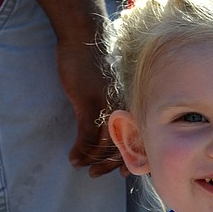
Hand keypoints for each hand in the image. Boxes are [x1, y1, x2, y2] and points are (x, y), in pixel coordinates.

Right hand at [56, 40, 128, 177]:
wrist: (83, 37)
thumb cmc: (97, 60)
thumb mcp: (111, 86)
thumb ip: (115, 104)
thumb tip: (111, 124)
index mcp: (132, 104)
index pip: (139, 139)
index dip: (133, 159)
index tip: (126, 173)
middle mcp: (125, 108)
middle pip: (123, 147)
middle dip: (110, 165)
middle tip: (97, 174)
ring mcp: (108, 107)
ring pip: (104, 146)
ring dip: (92, 160)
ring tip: (82, 166)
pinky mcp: (89, 105)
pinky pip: (86, 138)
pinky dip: (79, 151)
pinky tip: (73, 157)